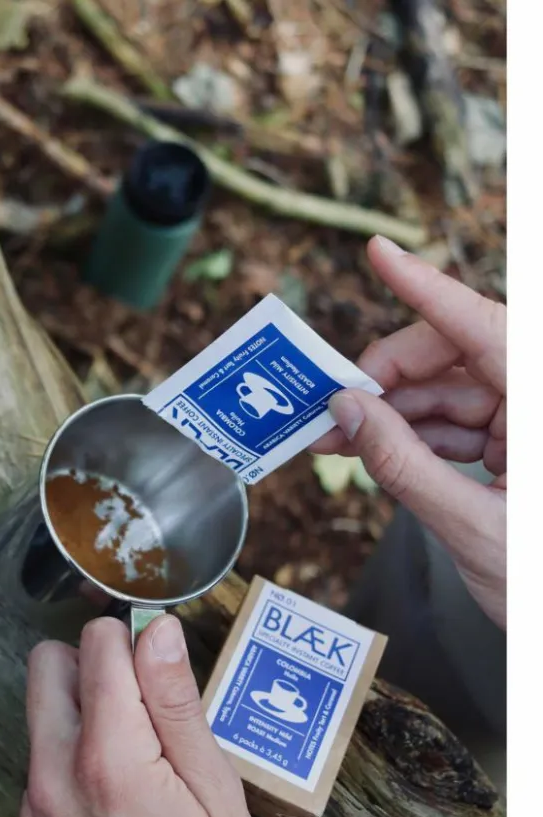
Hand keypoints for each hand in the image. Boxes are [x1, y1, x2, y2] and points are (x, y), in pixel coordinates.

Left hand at [21, 615, 271, 816]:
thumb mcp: (216, 792)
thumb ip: (177, 702)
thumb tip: (158, 630)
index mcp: (107, 760)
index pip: (97, 644)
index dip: (135, 639)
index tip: (162, 664)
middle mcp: (54, 776)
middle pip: (48, 663)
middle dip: (95, 662)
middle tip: (146, 702)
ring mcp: (34, 805)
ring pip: (43, 708)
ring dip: (84, 706)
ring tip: (140, 752)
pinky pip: (43, 755)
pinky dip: (74, 749)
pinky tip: (119, 790)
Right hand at [313, 235, 505, 627]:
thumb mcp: (473, 528)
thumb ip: (403, 464)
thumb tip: (346, 411)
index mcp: (542, 406)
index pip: (483, 326)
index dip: (425, 287)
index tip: (379, 252)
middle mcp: (535, 403)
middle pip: (455, 358)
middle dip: (386, 378)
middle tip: (330, 403)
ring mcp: (526, 427)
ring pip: (447, 394)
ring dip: (388, 414)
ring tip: (332, 437)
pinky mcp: (514, 451)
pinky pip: (453, 427)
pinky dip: (409, 438)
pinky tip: (368, 449)